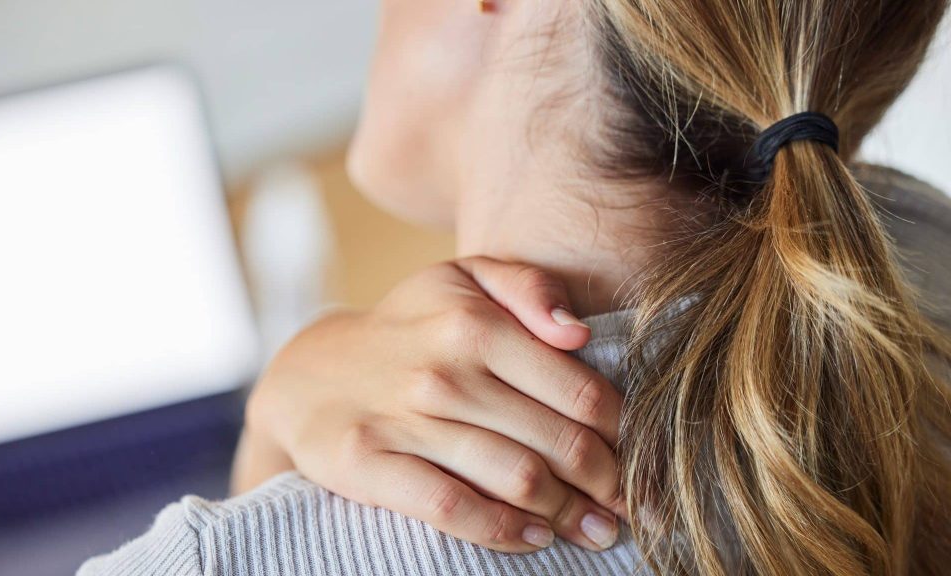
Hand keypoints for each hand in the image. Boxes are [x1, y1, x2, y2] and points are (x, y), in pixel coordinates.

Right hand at [239, 257, 623, 552]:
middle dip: (609, 484)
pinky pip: (451, 508)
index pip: (580, 393)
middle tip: (632, 508)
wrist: (309, 374)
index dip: (626, 436)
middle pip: (558, 443)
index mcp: (476, 322)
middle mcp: (444, 369)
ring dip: (569, 514)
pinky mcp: (368, 464)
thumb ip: (526, 287)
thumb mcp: (461, 280)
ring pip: (515, 478)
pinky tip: (534, 538)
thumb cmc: (410, 329)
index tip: (646, 460)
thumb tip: (577, 332)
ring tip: (597, 531)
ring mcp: (403, 419)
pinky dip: (504, 531)